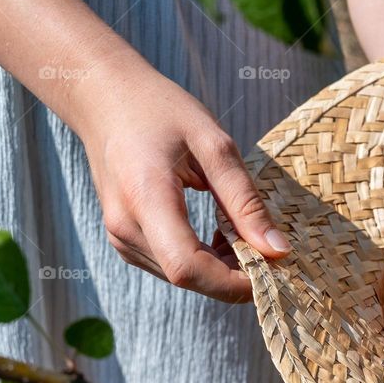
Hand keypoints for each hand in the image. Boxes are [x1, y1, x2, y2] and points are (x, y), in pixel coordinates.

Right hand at [77, 70, 290, 302]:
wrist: (106, 100)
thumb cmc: (161, 112)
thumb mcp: (214, 145)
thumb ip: (245, 201)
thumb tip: (277, 250)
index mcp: (146, 198)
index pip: (188, 267)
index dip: (233, 282)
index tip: (272, 270)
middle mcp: (126, 227)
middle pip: (188, 277)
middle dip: (235, 275)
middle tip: (270, 250)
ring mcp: (121, 238)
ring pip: (182, 277)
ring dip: (221, 268)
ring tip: (242, 231)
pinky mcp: (125, 242)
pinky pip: (172, 266)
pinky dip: (204, 260)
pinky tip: (221, 234)